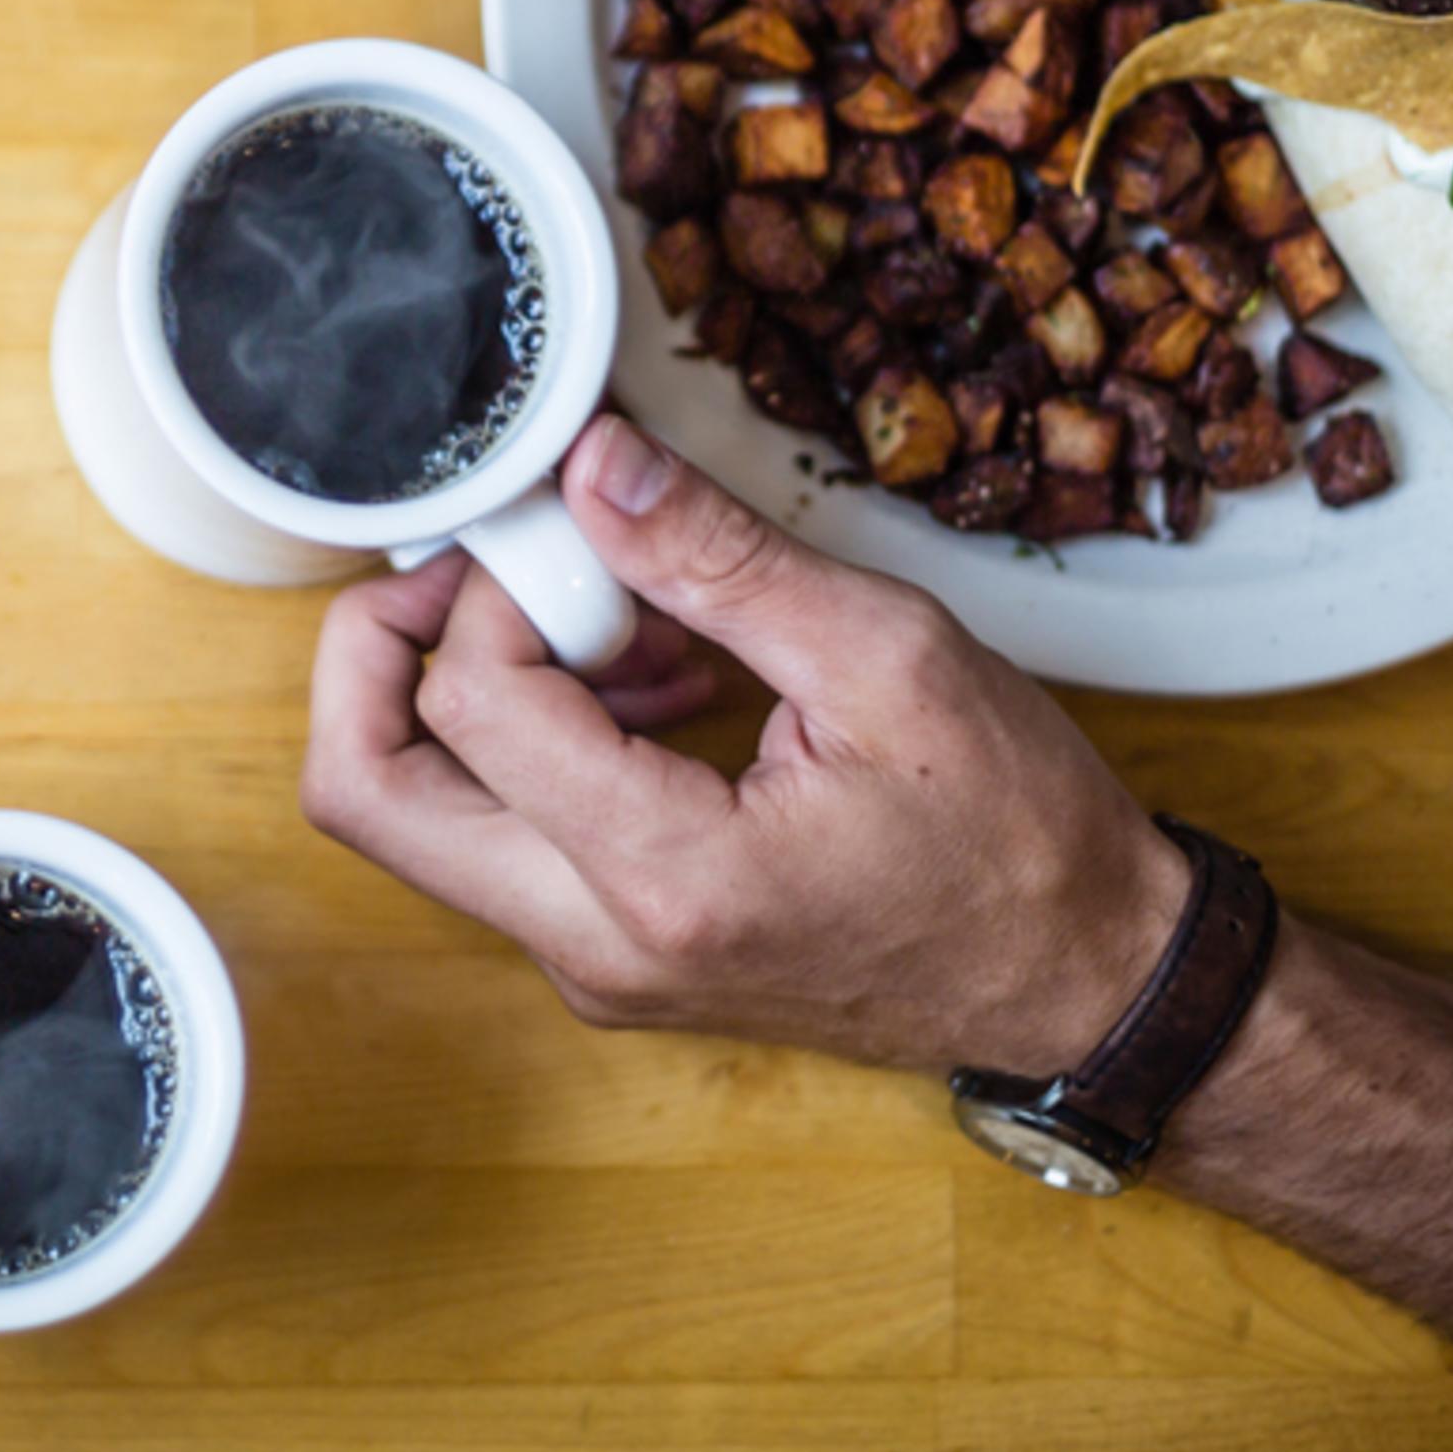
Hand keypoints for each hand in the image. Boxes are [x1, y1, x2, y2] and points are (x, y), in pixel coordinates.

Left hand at [300, 412, 1187, 1074]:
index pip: (470, 705)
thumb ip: (718, 557)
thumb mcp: (890, 657)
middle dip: (385, 649)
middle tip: (495, 565)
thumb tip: (590, 464)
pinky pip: (498, 838)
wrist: (1087, 987)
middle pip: (365, 794)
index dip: (501, 583)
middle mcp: (595, 947)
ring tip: (628, 622)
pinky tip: (655, 680)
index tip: (584, 530)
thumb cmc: (1019, 838)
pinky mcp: (607, 956)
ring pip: (417, 816)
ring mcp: (591, 964)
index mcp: (665, 882)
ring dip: (476, 690)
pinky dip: (531, 739)